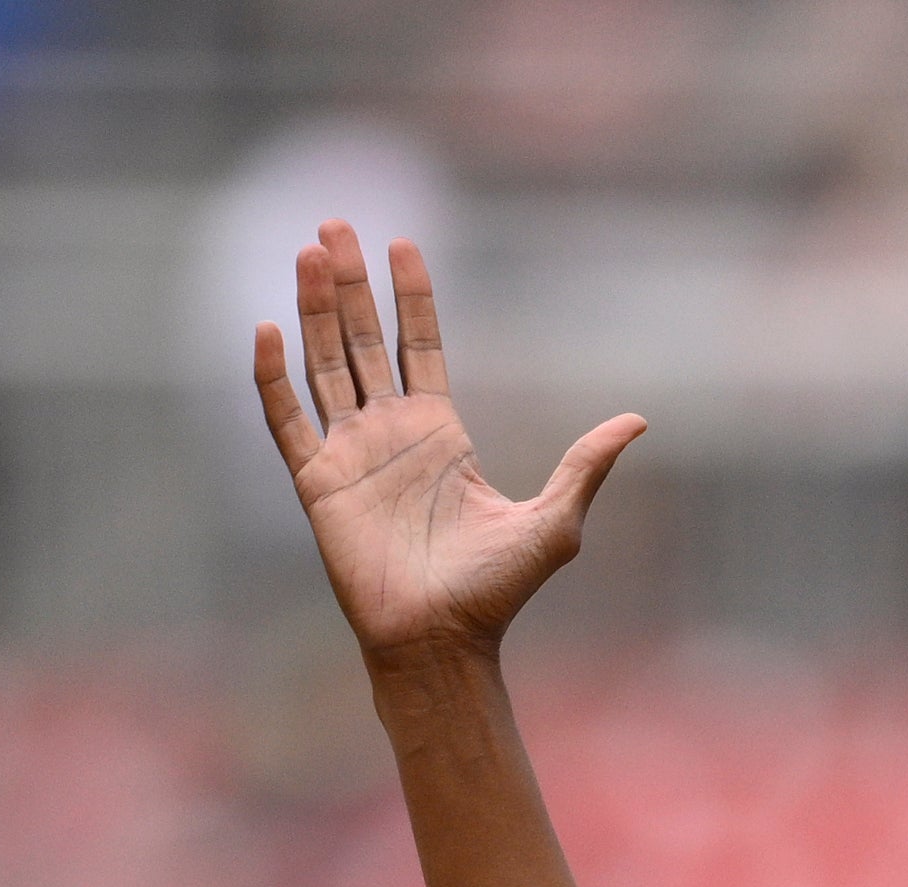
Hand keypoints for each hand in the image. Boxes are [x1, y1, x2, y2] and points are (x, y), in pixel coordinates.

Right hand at [253, 220, 644, 674]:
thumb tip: (639, 421)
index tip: (402, 244)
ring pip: (323, 364)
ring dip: (313, 309)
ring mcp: (350, 454)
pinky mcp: (317, 483)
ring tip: (308, 252)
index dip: (411, 296)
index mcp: (441, 434)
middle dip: (349, 283)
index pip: (419, 344)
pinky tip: (268, 329)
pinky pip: (287, 419)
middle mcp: (390, 434)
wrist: (443, 642)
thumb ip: (585, 465)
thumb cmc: (496, 592)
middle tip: (336, 223)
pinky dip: (273, 377)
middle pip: (363, 339)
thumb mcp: (555, 521)